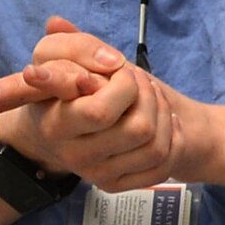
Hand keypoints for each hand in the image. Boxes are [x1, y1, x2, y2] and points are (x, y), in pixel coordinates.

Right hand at [0, 17, 183, 191]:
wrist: (76, 124)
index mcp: (54, 119)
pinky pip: (159, 163)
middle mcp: (71, 151)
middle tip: (135, 78)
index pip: (98, 111)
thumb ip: (72, 45)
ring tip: (148, 96)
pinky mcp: (114, 184)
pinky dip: (169, 137)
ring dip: (160, 111)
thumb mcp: (67, 57)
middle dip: (146, 93)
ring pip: (152, 143)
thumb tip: (80, 40)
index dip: (124, 89)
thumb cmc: (76, 84)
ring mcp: (93, 171)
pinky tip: (162, 123)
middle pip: (138, 126)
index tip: (125, 71)